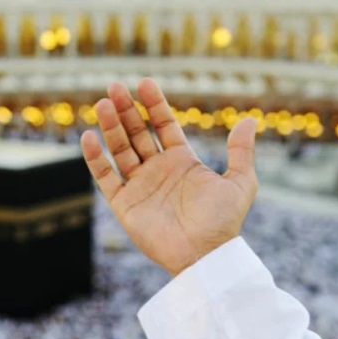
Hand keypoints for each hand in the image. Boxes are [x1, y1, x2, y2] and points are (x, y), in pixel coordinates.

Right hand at [81, 79, 257, 275]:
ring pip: (120, 150)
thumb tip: (249, 120)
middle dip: (126, 110)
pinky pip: (106, 177)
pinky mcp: (124, 204)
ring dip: (111, 127)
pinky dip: (95, 158)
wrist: (204, 255)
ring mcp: (139, 186)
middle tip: (115, 86)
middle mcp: (158, 170)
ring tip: (103, 104)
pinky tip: (88, 137)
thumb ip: (240, 151)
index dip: (154, 104)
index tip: (145, 83)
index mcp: (182, 162)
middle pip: (137, 133)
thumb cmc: (223, 222)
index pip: (163, 126)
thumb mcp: (240, 183)